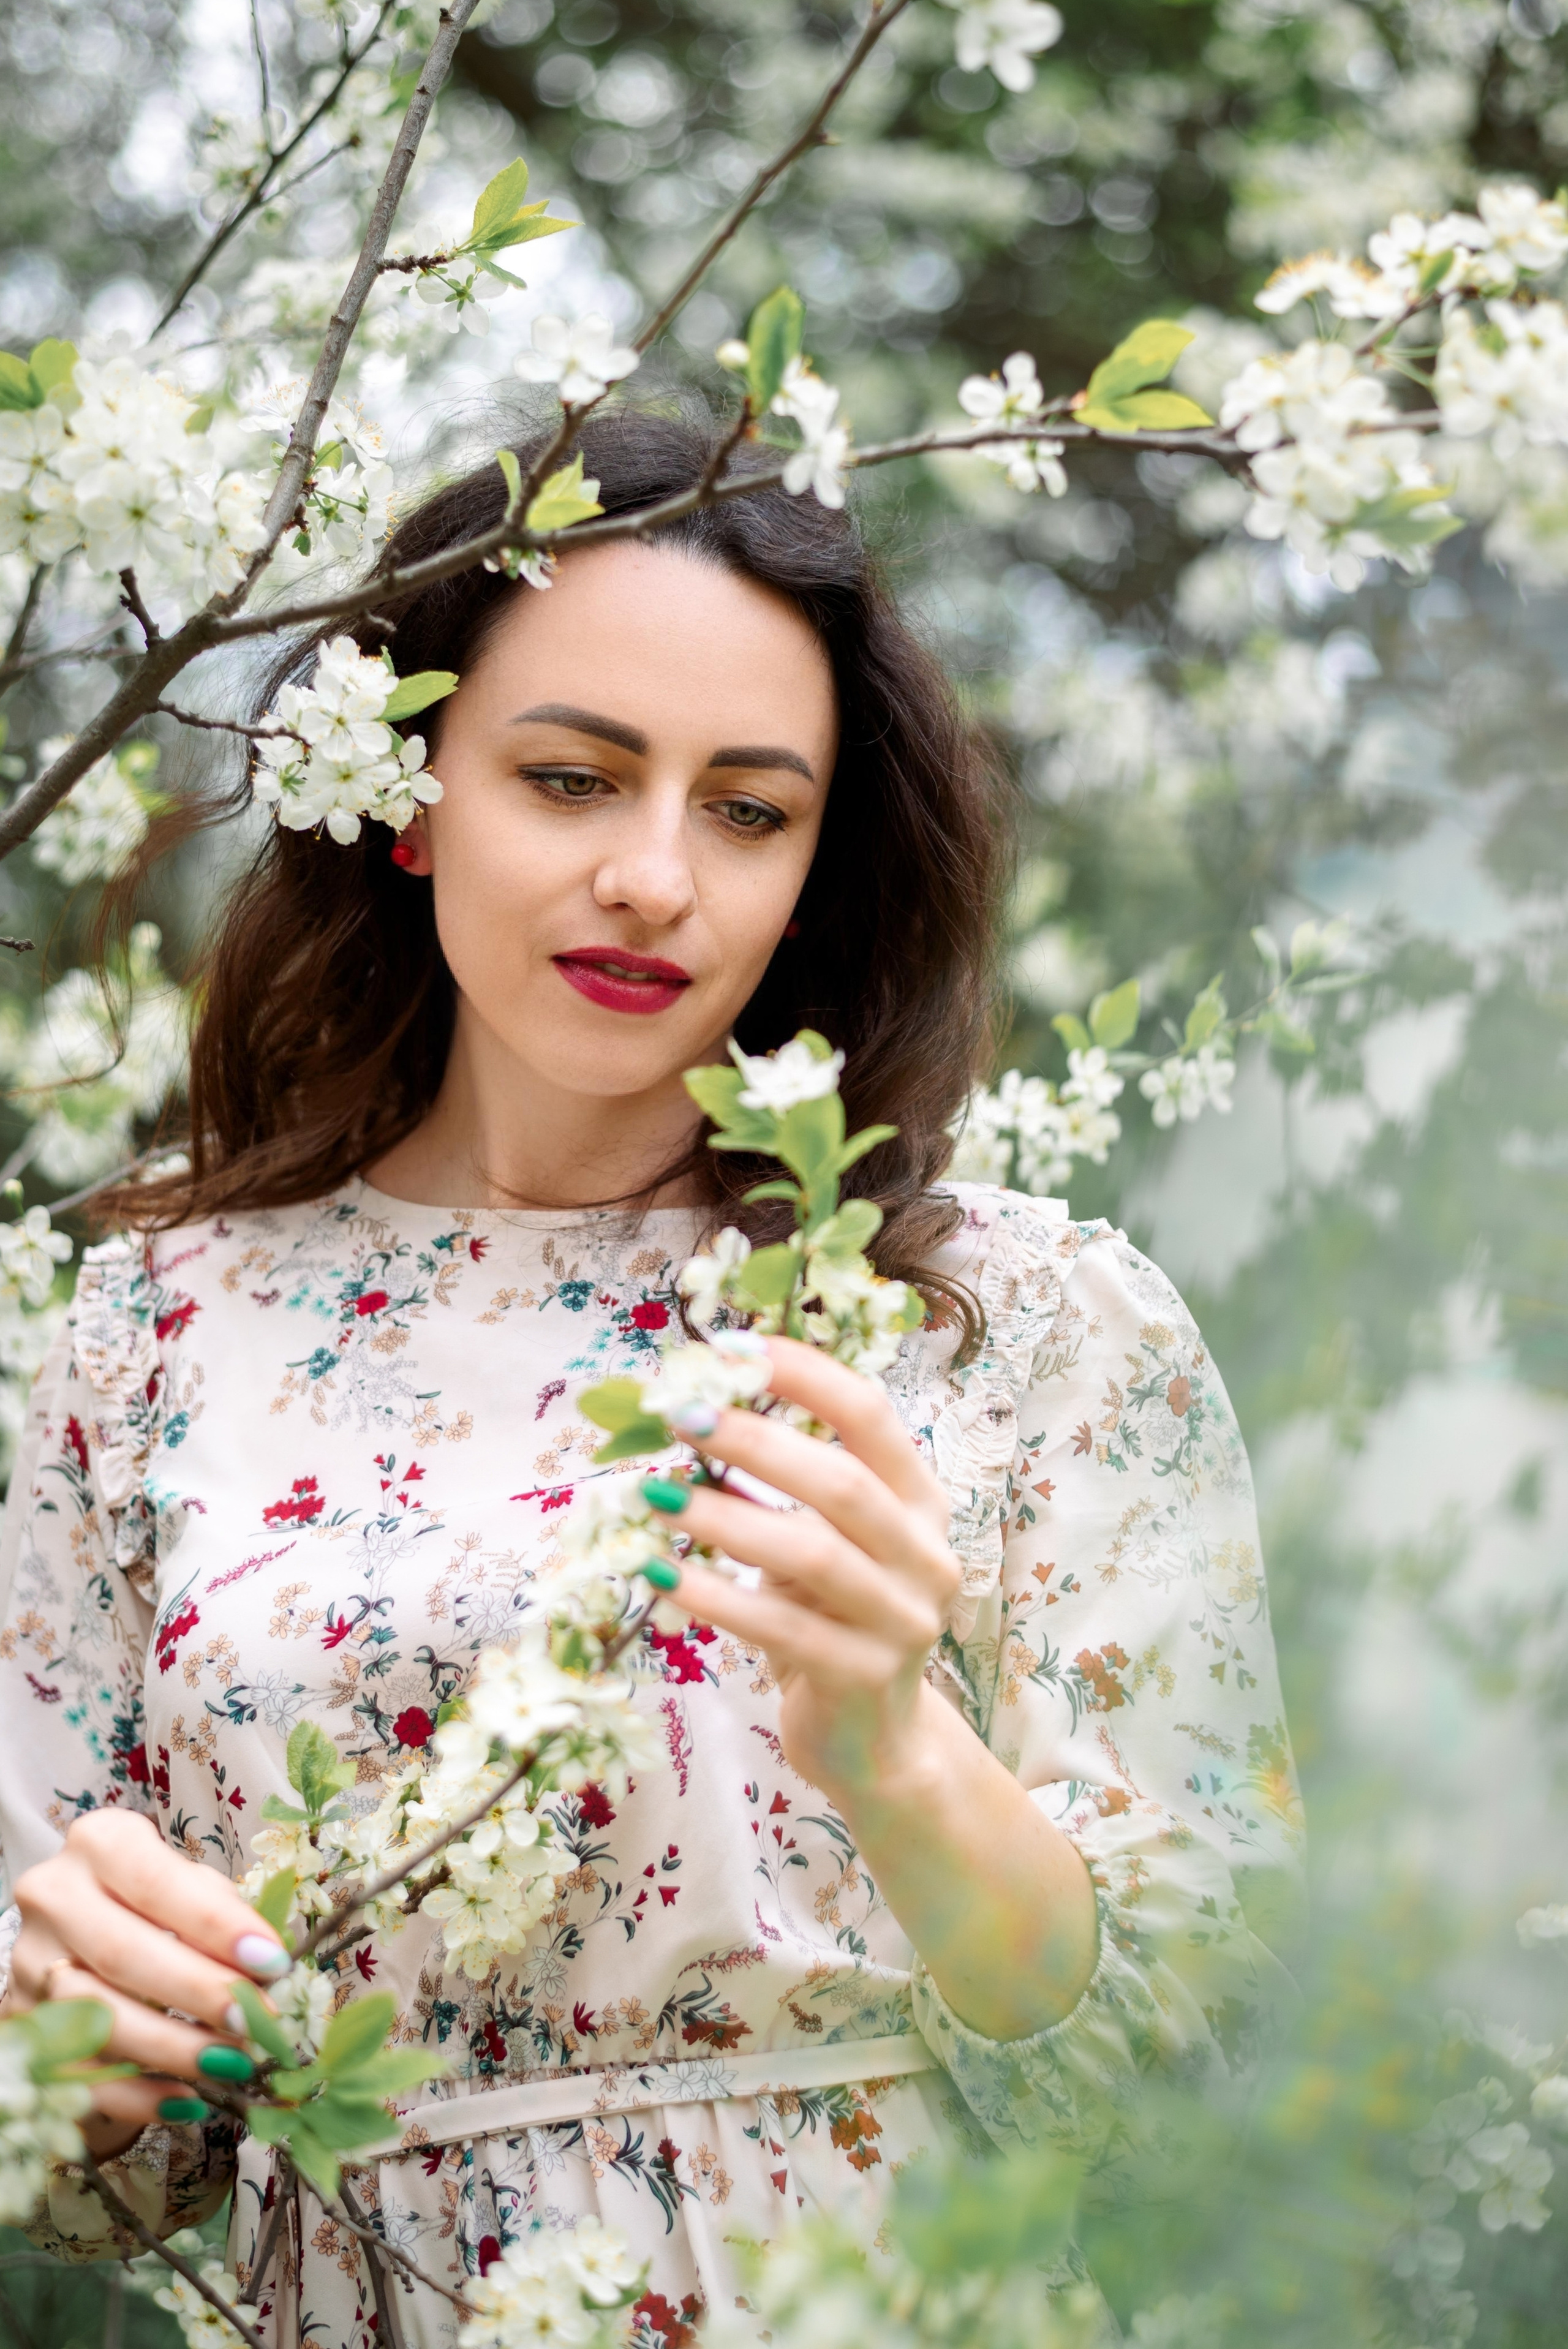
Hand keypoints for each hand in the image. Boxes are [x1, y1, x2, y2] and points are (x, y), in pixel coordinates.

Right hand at [2, 1810, 287, 2156]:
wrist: (77, 1933)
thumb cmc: (153, 1902)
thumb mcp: (188, 1885)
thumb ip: (222, 1913)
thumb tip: (268, 1967)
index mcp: (101, 1844)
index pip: (157, 1881)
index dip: (215, 1924)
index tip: (271, 1961)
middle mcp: (53, 1897)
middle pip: (122, 1952)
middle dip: (197, 1991)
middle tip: (256, 2020)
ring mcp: (30, 1964)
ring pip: (96, 2015)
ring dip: (171, 2047)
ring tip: (232, 2063)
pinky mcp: (23, 2025)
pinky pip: (80, 2071)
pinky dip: (137, 2093)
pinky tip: (187, 2101)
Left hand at [641, 1335, 960, 1808]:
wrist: (873, 1742)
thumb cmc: (833, 1619)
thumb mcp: (821, 1542)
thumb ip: (781, 1488)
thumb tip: (688, 1413)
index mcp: (920, 1500)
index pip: (870, 1414)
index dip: (804, 1374)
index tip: (732, 1348)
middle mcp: (925, 1553)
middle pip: (841, 1480)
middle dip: (755, 1440)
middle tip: (681, 1415)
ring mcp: (903, 1619)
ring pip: (811, 1553)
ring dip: (724, 1518)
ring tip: (655, 1496)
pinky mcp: (865, 1676)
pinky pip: (781, 1627)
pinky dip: (714, 1596)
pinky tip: (660, 1576)